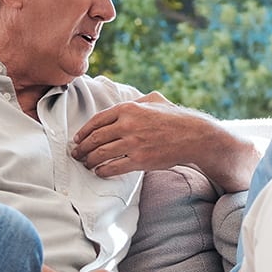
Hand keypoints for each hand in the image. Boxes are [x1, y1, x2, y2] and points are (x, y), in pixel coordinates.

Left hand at [71, 93, 255, 191]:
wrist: (195, 137)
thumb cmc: (176, 118)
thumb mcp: (155, 100)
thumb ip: (136, 100)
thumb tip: (122, 104)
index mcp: (128, 108)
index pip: (96, 121)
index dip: (83, 132)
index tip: (77, 139)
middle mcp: (127, 124)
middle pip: (94, 138)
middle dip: (82, 148)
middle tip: (76, 154)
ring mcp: (133, 143)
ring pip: (100, 154)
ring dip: (89, 161)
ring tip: (85, 164)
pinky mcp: (140, 160)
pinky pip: (113, 167)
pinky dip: (102, 171)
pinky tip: (99, 171)